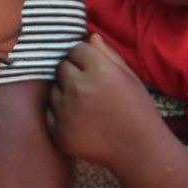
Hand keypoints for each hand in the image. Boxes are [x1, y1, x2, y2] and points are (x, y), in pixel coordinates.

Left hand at [46, 35, 165, 168]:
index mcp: (100, 70)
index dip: (85, 58)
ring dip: (65, 93)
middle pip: (62, 67)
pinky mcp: (59, 132)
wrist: (138, 150)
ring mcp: (66, 111)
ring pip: (54, 89)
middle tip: (91, 89)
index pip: (76, 49)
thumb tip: (89, 36)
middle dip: (73, 73)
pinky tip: (81, 120)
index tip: (96, 70)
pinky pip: (50, 112)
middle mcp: (79, 88)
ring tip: (87, 106)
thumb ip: (108, 54)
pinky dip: (60, 114)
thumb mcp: (129, 77)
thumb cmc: (138, 110)